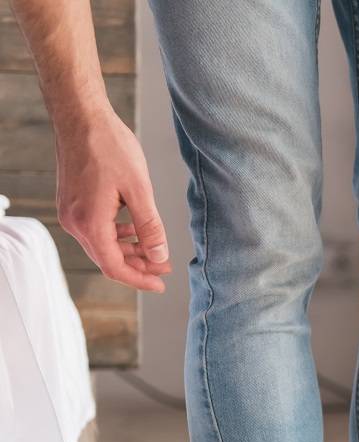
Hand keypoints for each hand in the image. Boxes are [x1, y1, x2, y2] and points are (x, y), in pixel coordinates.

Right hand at [55, 107, 170, 291]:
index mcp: (90, 223)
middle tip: (165, 268)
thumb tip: (159, 256)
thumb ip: (149, 227)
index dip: (140, 279)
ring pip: (103, 245)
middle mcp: (75, 222)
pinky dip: (117, 236)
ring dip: (129, 251)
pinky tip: (135, 232)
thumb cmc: (110, 147)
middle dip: (138, 266)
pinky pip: (96, 230)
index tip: (161, 284)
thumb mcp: (139, 190)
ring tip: (155, 252)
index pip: (114, 267)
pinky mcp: (73, 203)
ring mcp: (71, 213)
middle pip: (108, 259)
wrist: (81, 117)